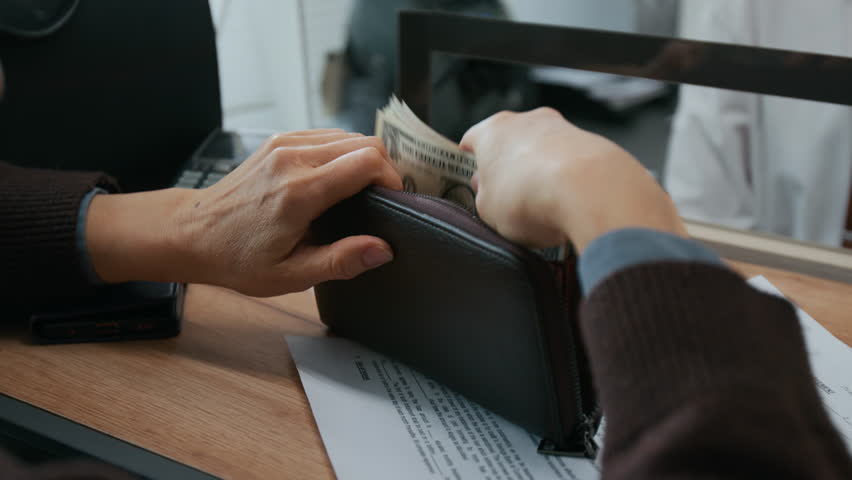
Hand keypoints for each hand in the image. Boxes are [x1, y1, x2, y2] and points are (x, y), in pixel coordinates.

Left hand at [87, 129, 402, 295]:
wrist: (193, 233)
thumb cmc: (238, 258)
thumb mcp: (290, 275)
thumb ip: (340, 261)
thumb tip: (383, 250)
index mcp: (301, 192)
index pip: (367, 161)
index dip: (392, 179)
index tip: (394, 203)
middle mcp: (294, 158)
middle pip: (365, 143)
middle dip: (384, 169)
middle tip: (383, 200)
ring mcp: (284, 144)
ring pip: (348, 135)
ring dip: (364, 159)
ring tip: (363, 192)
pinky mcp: (279, 140)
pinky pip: (327, 136)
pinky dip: (343, 152)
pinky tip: (337, 179)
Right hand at [461, 108, 684, 252]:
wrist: (588, 191)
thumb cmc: (530, 197)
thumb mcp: (487, 211)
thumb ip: (484, 198)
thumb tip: (489, 192)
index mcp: (492, 131)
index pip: (472, 141)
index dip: (470, 164)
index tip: (474, 181)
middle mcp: (527, 120)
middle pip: (509, 145)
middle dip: (509, 170)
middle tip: (508, 202)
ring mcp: (561, 128)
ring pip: (542, 151)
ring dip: (540, 174)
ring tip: (543, 209)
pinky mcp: (590, 142)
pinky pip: (570, 162)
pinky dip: (567, 179)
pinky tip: (568, 204)